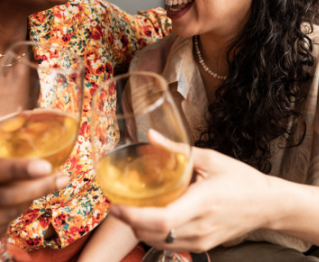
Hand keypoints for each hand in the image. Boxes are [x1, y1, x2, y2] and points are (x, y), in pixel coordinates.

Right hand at [0, 149, 67, 258]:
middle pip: (1, 198)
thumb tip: (26, 121)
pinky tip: (16, 203)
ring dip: (28, 199)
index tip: (46, 165)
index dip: (16, 169)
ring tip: (41, 185)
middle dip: (38, 188)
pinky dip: (14, 215)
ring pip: (5, 215)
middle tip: (62, 177)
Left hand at [110, 131, 271, 253]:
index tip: (115, 206)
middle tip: (114, 204)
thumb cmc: (240, 179)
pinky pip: (171, 245)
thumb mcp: (209, 158)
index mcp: (202, 201)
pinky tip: (148, 219)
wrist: (267, 205)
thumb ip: (176, 148)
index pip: (162, 219)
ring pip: (160, 242)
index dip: (134, 216)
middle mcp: (200, 226)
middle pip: (155, 234)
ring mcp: (202, 240)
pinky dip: (154, 234)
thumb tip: (150, 136)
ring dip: (139, 229)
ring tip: (127, 211)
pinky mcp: (203, 245)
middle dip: (129, 222)